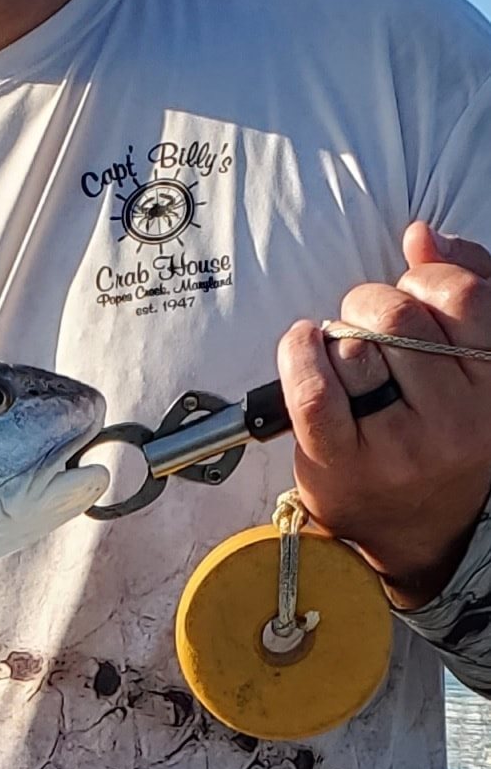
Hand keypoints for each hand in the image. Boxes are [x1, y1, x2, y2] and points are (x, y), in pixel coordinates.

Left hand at [279, 221, 490, 606]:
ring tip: (348, 361)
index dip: (427, 279)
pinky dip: (298, 353)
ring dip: (338, 338)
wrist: (410, 532)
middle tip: (367, 325)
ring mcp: (399, 446)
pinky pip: (313, 387)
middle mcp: (457, 420)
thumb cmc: (437, 437)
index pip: (464, 296)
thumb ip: (464, 294)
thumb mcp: (470, 370)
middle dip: (370, 303)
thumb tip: (423, 236)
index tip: (412, 294)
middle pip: (399, 315)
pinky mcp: (342, 463)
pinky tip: (302, 345)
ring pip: (355, 346)